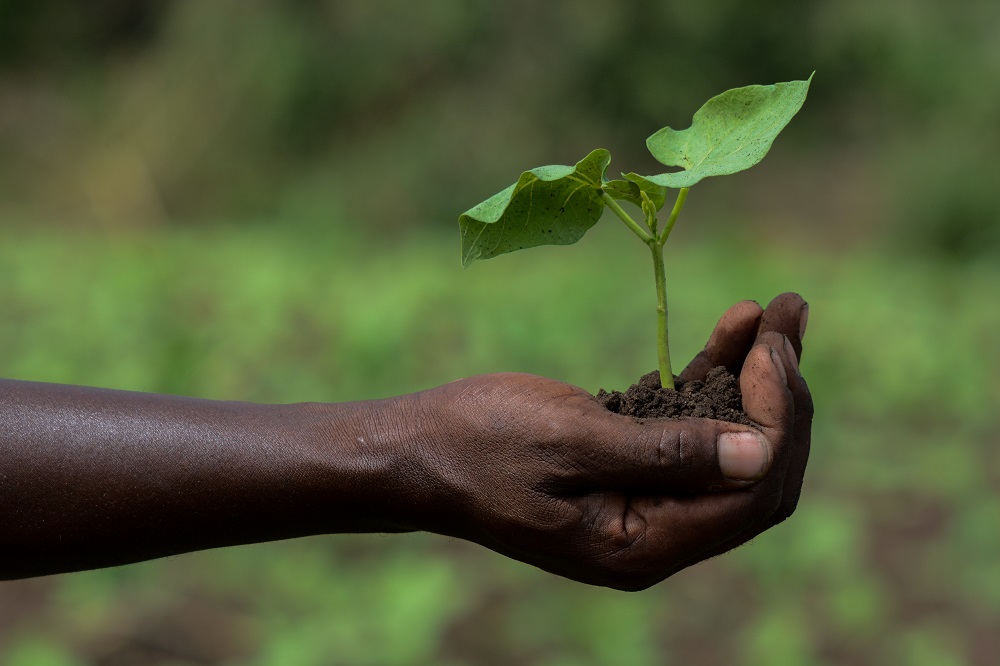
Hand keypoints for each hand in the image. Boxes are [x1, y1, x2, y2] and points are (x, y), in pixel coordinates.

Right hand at [406, 293, 811, 589]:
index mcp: (643, 544)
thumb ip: (665, 454)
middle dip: (782, 393)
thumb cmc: (481, 442)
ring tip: (780, 309)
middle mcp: (656, 533)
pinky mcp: (630, 468)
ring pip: (732, 445)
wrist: (420, 449)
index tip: (769, 347)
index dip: (776, 420)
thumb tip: (760, 454)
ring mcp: (646, 502)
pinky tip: (734, 328)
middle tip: (788, 315)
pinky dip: (715, 379)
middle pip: (756, 472)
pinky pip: (692, 428)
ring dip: (760, 377)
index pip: (751, 493)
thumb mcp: (571, 440)